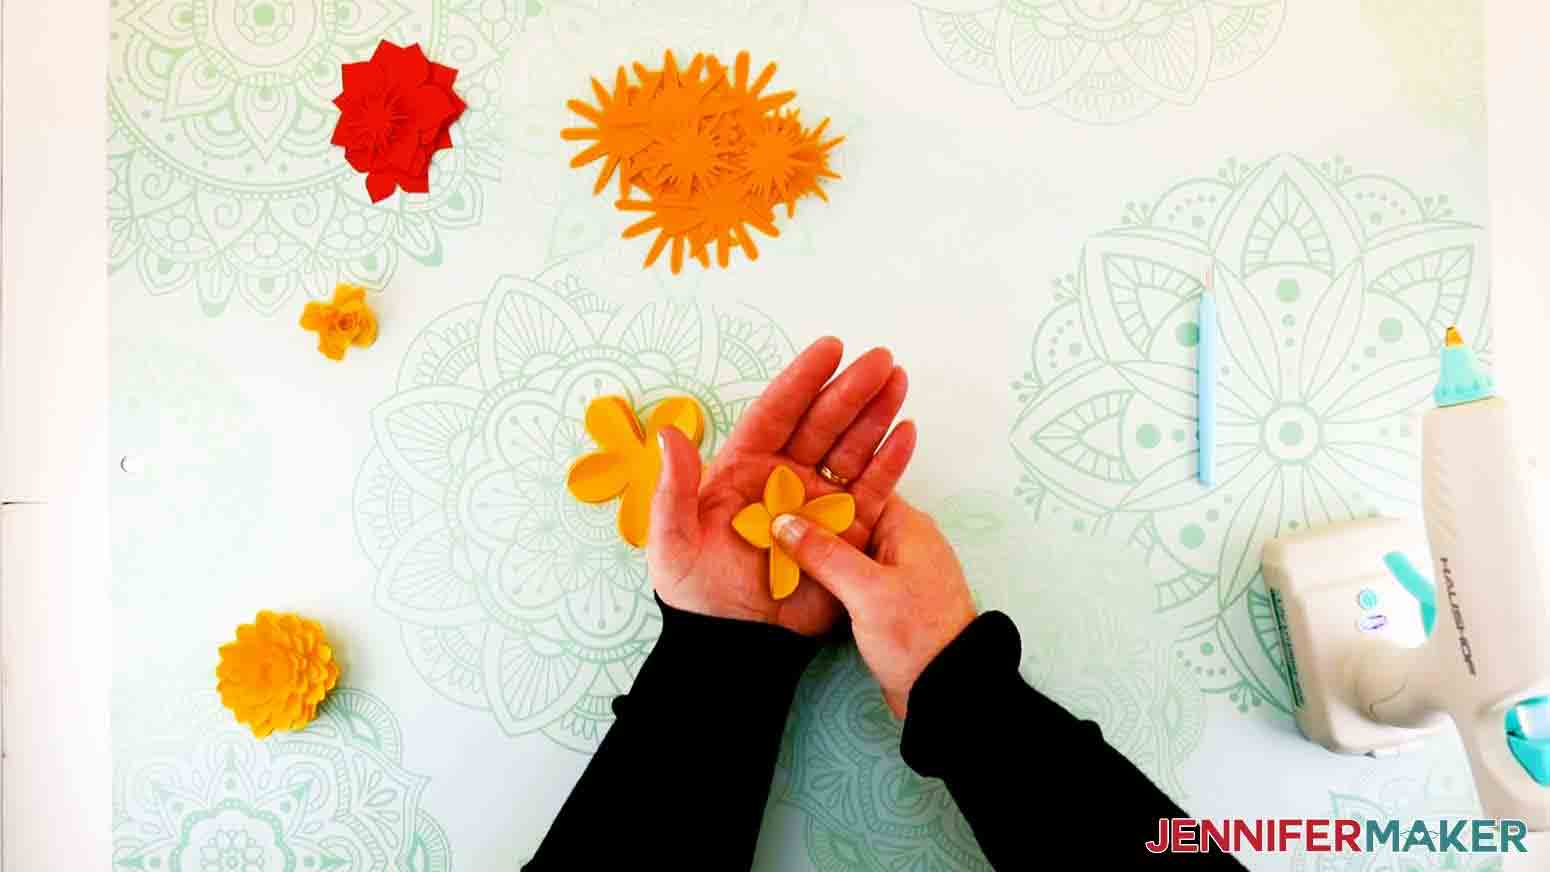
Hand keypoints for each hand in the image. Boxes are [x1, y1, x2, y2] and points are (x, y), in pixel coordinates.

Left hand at [648, 337, 916, 637]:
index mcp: (744, 469)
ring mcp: (818, 503)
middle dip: (851, 390)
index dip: (803, 379)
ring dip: (875, 414)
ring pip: (851, 449)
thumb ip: (674, 489)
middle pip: (822, 424)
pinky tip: (906, 432)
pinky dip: (890, 462)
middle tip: (880, 359)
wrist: (735, 646)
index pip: (777, 413)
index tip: (830, 348)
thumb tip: (671, 433)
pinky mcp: (845, 533)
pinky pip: (872, 491)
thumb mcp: (672, 542)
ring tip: (899, 381)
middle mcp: (785, 478)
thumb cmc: (695, 594)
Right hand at [770, 496, 975, 717]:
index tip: (779, 489)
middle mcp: (902, 540)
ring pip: (846, 546)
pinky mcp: (885, 595)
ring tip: (772, 540)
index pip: (858, 489)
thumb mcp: (867, 591)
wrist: (944, 689)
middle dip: (811, 517)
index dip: (819, 488)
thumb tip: (783, 522)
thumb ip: (825, 555)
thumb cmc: (916, 635)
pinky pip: (850, 571)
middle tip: (766, 515)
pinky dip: (826, 571)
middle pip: (848, 517)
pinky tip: (796, 574)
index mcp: (906, 525)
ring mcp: (894, 568)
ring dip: (815, 547)